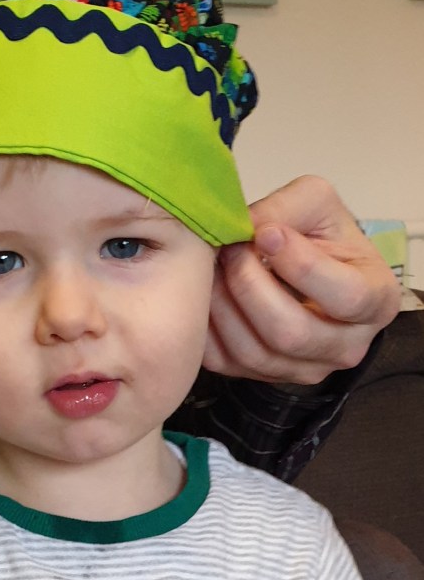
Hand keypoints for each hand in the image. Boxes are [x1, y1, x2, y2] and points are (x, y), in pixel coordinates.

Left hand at [203, 175, 400, 383]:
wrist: (303, 262)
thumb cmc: (319, 234)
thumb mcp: (316, 203)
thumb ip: (286, 208)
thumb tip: (248, 229)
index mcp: (376, 300)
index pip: (345, 296)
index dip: (300, 265)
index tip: (266, 233)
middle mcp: (348, 346)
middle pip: (291, 332)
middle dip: (248, 283)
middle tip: (229, 247)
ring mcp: (307, 368)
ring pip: (254, 352)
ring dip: (221, 302)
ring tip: (212, 264)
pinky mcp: (265, 376)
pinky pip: (226, 362)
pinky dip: (206, 325)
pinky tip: (203, 291)